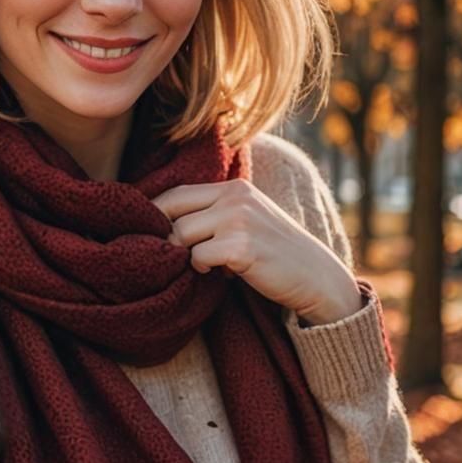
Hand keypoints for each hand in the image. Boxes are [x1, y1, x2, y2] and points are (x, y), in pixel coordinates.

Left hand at [151, 178, 361, 325]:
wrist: (315, 276)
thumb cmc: (274, 253)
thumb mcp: (245, 221)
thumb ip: (213, 215)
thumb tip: (162, 227)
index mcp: (234, 187)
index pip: (176, 193)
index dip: (154, 214)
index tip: (146, 234)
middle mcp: (235, 196)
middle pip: (172, 211)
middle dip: (163, 236)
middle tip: (171, 256)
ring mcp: (239, 219)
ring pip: (180, 234)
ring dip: (185, 255)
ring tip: (206, 264)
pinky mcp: (241, 246)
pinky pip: (198, 257)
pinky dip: (202, 269)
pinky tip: (222, 273)